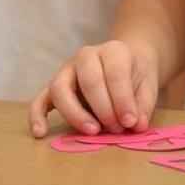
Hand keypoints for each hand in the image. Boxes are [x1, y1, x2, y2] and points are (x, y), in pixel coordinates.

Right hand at [28, 40, 159, 137]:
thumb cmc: (134, 77)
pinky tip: (40, 133)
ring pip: (60, 89)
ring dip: (75, 114)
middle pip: (89, 81)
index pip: (115, 73)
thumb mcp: (148, 86)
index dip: (123, 100)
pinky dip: (37, 116)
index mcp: (113, 51)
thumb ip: (144, 105)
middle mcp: (87, 56)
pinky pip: (39, 99)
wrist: (123, 64)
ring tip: (93, 132)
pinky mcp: (53, 86)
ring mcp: (66, 70)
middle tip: (116, 129)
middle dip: (103, 109)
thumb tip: (137, 125)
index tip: (131, 122)